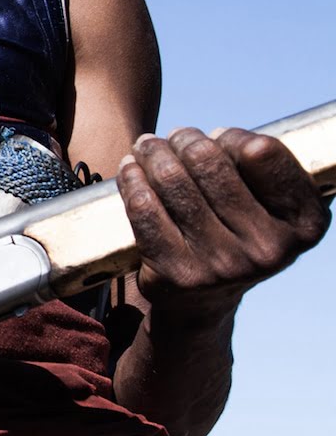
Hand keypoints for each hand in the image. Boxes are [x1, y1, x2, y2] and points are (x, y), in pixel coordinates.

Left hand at [119, 126, 330, 318]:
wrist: (204, 298)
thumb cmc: (235, 230)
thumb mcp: (266, 204)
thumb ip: (253, 168)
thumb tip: (211, 138)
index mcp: (304, 223)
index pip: (263, 153)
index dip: (234, 137)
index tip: (219, 137)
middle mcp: (270, 248)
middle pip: (208, 161)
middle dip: (184, 139)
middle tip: (174, 137)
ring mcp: (223, 265)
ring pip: (172, 179)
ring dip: (153, 152)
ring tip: (148, 146)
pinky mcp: (178, 274)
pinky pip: (144, 208)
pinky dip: (132, 179)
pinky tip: (131, 169)